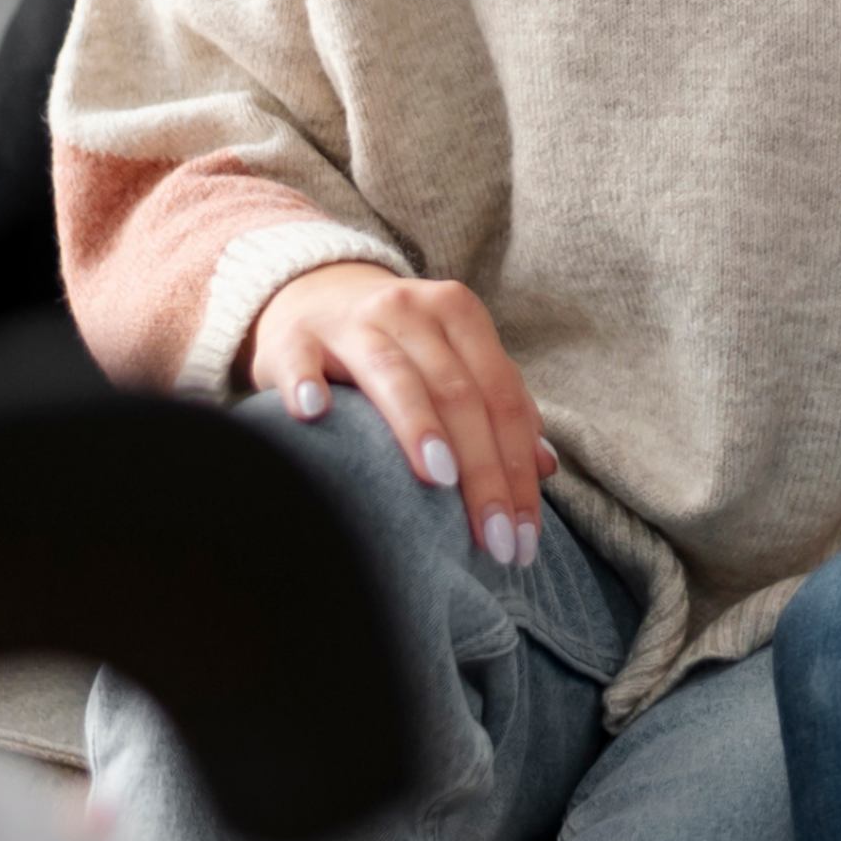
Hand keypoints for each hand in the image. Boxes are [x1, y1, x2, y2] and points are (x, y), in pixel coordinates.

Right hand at [249, 262, 553, 567]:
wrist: (313, 298)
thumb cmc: (397, 347)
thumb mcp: (452, 362)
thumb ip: (497, 406)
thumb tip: (546, 467)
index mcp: (459, 315)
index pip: (502, 397)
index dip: (518, 469)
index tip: (524, 538)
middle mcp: (410, 310)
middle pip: (458, 394)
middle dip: (482, 474)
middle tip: (494, 541)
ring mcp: (351, 323)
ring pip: (394, 374)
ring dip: (418, 427)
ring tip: (439, 479)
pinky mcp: (294, 338)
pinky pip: (301, 359)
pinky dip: (307, 383)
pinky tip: (314, 414)